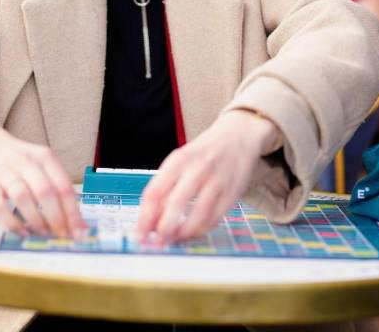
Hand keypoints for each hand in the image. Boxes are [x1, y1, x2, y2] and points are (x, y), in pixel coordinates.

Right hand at [0, 121, 84, 238]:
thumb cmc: (19, 160)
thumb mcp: (42, 164)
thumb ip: (57, 189)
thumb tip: (75, 221)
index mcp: (45, 157)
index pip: (64, 186)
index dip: (72, 213)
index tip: (78, 232)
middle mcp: (25, 162)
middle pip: (45, 192)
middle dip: (57, 219)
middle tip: (63, 236)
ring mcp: (4, 172)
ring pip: (23, 198)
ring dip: (37, 220)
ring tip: (45, 234)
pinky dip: (12, 223)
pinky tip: (23, 231)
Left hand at [136, 110, 280, 242]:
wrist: (238, 136)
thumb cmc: (203, 153)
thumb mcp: (180, 162)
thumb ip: (166, 187)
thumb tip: (150, 220)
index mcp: (178, 160)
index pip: (155, 191)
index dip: (145, 217)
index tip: (140, 234)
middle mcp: (197, 169)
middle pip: (176, 203)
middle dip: (164, 228)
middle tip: (157, 242)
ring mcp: (217, 181)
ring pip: (199, 214)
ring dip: (184, 232)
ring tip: (175, 240)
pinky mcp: (232, 192)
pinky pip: (215, 218)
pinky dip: (201, 230)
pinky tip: (192, 233)